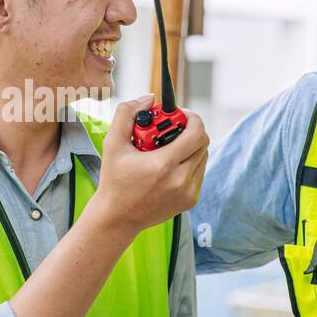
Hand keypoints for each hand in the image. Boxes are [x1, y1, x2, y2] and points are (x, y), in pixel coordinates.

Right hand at [89, 94, 208, 235]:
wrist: (118, 217)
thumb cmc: (114, 180)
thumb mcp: (113, 143)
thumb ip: (126, 114)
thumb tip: (148, 99)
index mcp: (164, 165)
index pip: (197, 134)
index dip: (192, 119)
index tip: (179, 115)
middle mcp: (180, 180)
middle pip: (203, 143)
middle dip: (190, 130)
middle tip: (172, 129)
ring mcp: (188, 192)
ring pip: (203, 157)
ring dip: (190, 147)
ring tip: (168, 148)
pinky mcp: (191, 200)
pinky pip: (199, 172)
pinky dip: (189, 163)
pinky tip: (171, 165)